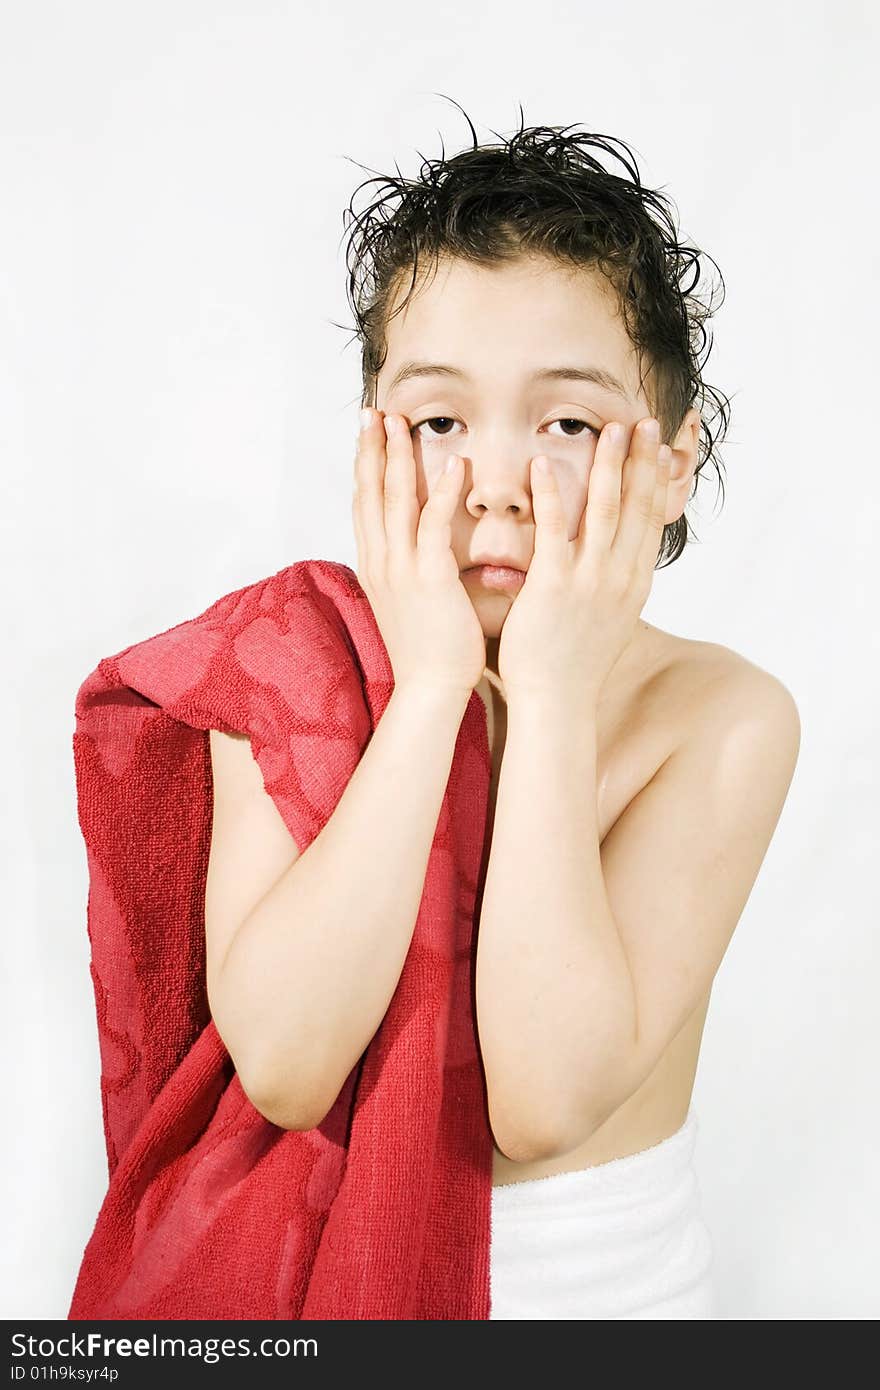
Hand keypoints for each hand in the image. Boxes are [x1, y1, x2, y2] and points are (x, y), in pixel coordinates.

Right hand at [352, 408, 486, 696]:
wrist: (429, 690)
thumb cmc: (428, 652)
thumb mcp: (408, 605)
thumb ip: (409, 573)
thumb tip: (414, 554)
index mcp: (376, 568)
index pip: (365, 506)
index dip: (364, 467)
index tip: (367, 434)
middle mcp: (381, 563)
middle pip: (370, 494)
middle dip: (370, 450)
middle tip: (371, 412)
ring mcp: (400, 571)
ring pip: (395, 502)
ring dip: (397, 458)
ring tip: (400, 422)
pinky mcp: (428, 580)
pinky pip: (432, 526)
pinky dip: (441, 493)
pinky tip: (454, 464)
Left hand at [497, 417, 671, 702]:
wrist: (556, 705)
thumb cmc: (572, 667)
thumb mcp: (604, 621)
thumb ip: (607, 588)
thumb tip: (608, 567)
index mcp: (633, 585)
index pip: (652, 522)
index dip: (658, 481)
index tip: (661, 446)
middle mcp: (620, 578)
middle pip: (639, 506)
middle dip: (643, 460)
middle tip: (645, 421)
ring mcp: (591, 582)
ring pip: (606, 510)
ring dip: (609, 465)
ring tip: (609, 428)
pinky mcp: (556, 587)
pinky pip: (555, 531)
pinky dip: (552, 494)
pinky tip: (541, 464)